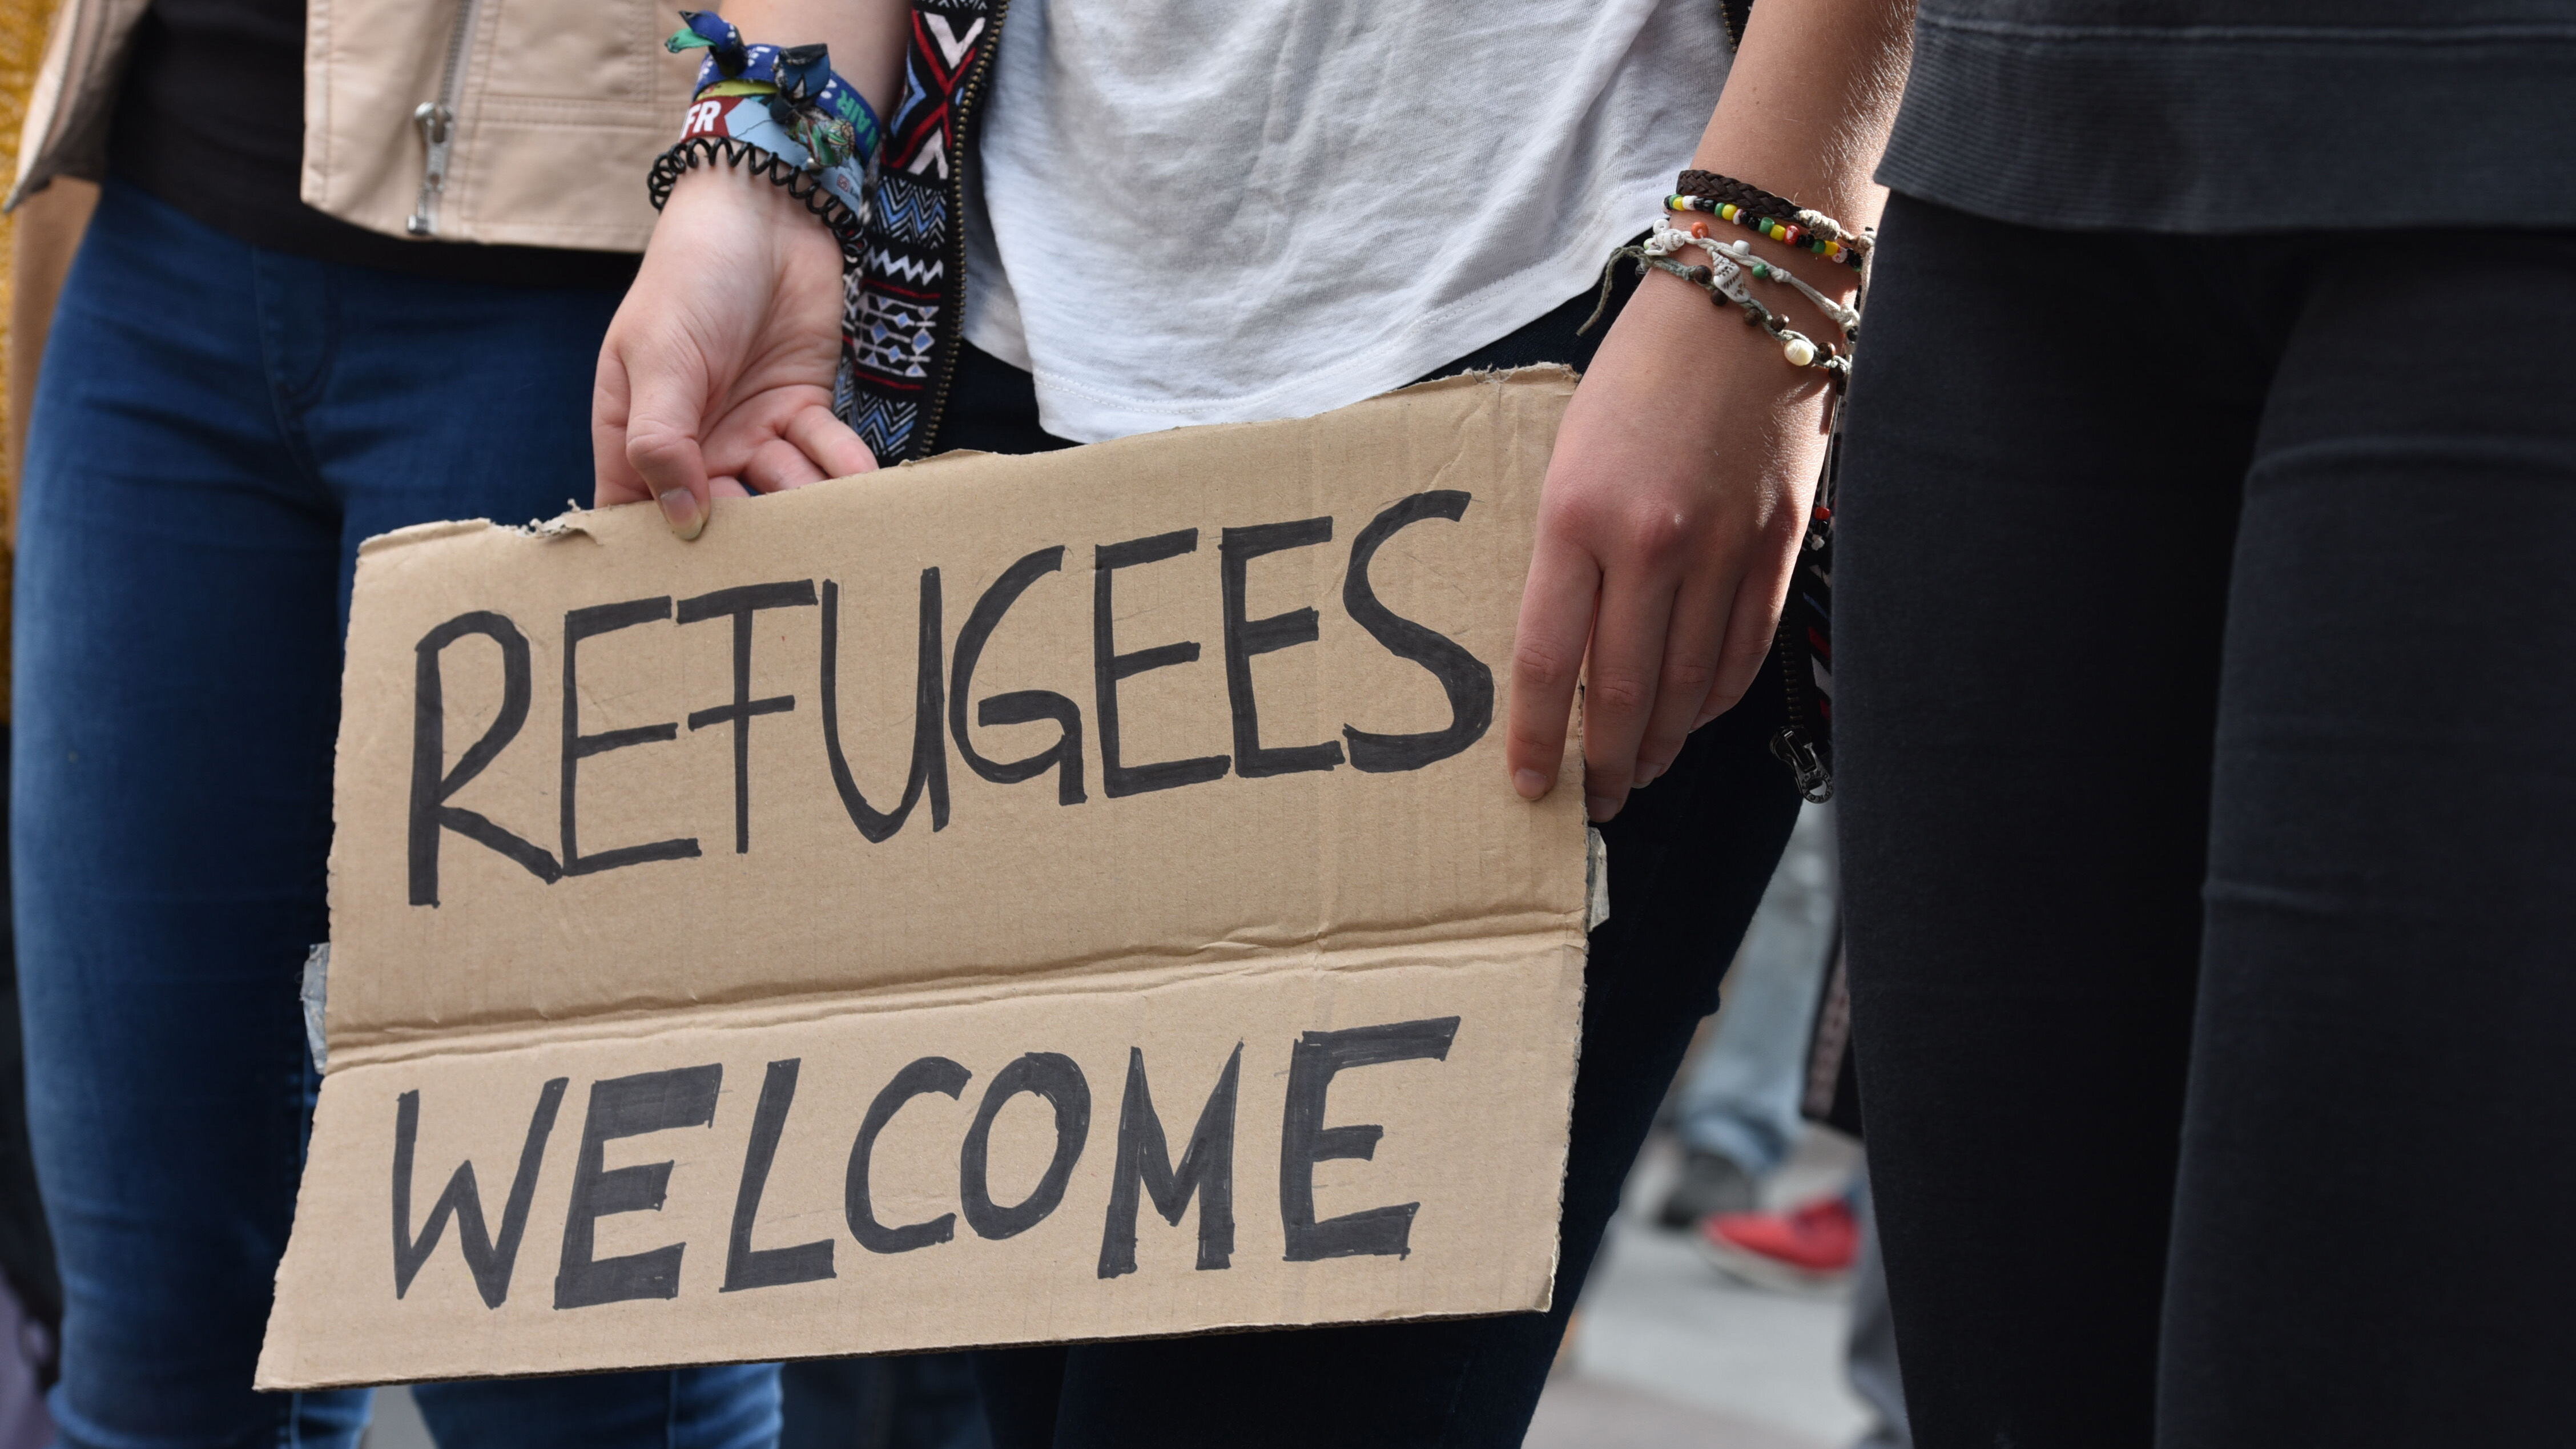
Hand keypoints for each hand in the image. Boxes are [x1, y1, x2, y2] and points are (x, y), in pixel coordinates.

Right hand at [593, 166, 875, 537]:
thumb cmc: (691, 277)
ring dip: (806, 509)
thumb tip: (679, 520)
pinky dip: (846, 471)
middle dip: (750, 541)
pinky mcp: (804, 410)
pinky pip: (827, 456)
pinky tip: (864, 485)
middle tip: (780, 570)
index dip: (658, 555)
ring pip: (782, 493)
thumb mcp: (659, 356)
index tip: (688, 593)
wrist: (763, 213)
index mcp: (638, 433)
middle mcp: (696, 444)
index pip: (638, 514)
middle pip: (720, 518)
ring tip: (830, 528)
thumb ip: (663, 440)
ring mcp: (752, 431)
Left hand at [1506, 266, 1835, 821]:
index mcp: (1576, 514)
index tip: (1529, 786)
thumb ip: (1566, 550)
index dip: (1535, 737)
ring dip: (1661, 746)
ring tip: (1640, 774)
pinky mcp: (1776, 546)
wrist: (1746, 300)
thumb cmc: (1640, 374)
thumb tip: (1562, 650)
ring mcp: (1722, 548)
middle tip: (1593, 804)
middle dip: (1604, 764)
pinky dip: (1713, 700)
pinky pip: (1742, 652)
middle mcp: (1650, 542)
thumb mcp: (1569, 454)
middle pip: (1621, 692)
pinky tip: (1693, 720)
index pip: (1546, 659)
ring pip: (1688, 688)